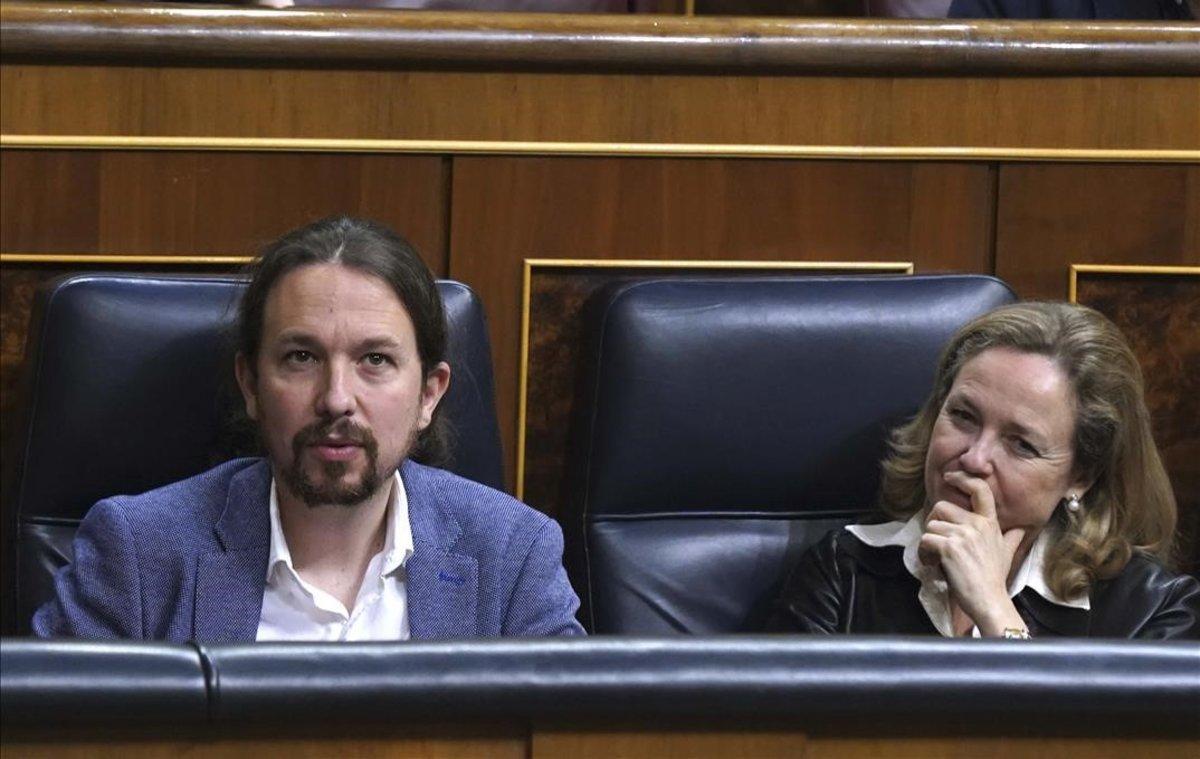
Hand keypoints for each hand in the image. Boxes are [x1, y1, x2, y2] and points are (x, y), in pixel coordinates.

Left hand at [918, 472, 1027, 635]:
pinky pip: (925, 540)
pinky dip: (923, 553)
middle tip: (937, 542)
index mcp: (989, 523)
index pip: (980, 490)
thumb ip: (1011, 537)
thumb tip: (1020, 529)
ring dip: (928, 543)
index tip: (950, 477)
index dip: (963, 479)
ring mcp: (963, 535)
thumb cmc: (994, 578)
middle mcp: (977, 525)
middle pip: (941, 507)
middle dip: (934, 524)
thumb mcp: (1007, 553)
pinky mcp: (949, 548)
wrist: (989, 600)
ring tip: (935, 558)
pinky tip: (932, 564)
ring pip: (931, 526)